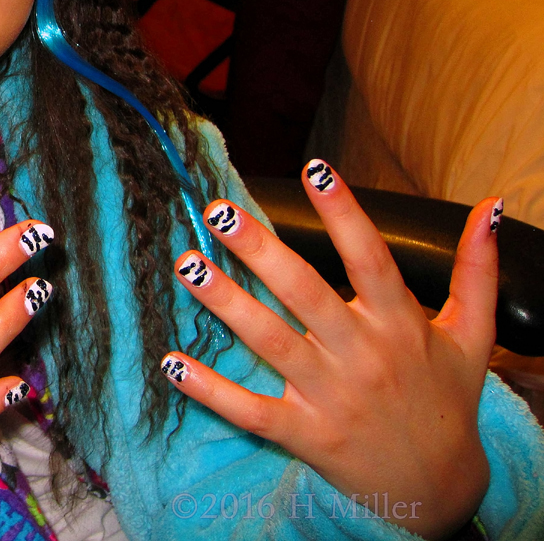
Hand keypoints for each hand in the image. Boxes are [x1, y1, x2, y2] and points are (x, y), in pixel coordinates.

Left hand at [163, 162, 498, 539]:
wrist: (440, 492)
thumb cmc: (447, 401)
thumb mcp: (473, 335)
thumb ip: (477, 269)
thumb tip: (489, 207)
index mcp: (400, 324)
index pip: (370, 257)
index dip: (344, 213)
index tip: (315, 169)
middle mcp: (363, 356)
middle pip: (306, 293)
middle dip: (261, 250)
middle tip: (218, 210)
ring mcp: (331, 397)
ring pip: (272, 343)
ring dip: (226, 303)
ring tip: (187, 264)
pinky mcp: (306, 435)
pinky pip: (252, 411)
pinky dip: (211, 391)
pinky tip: (173, 363)